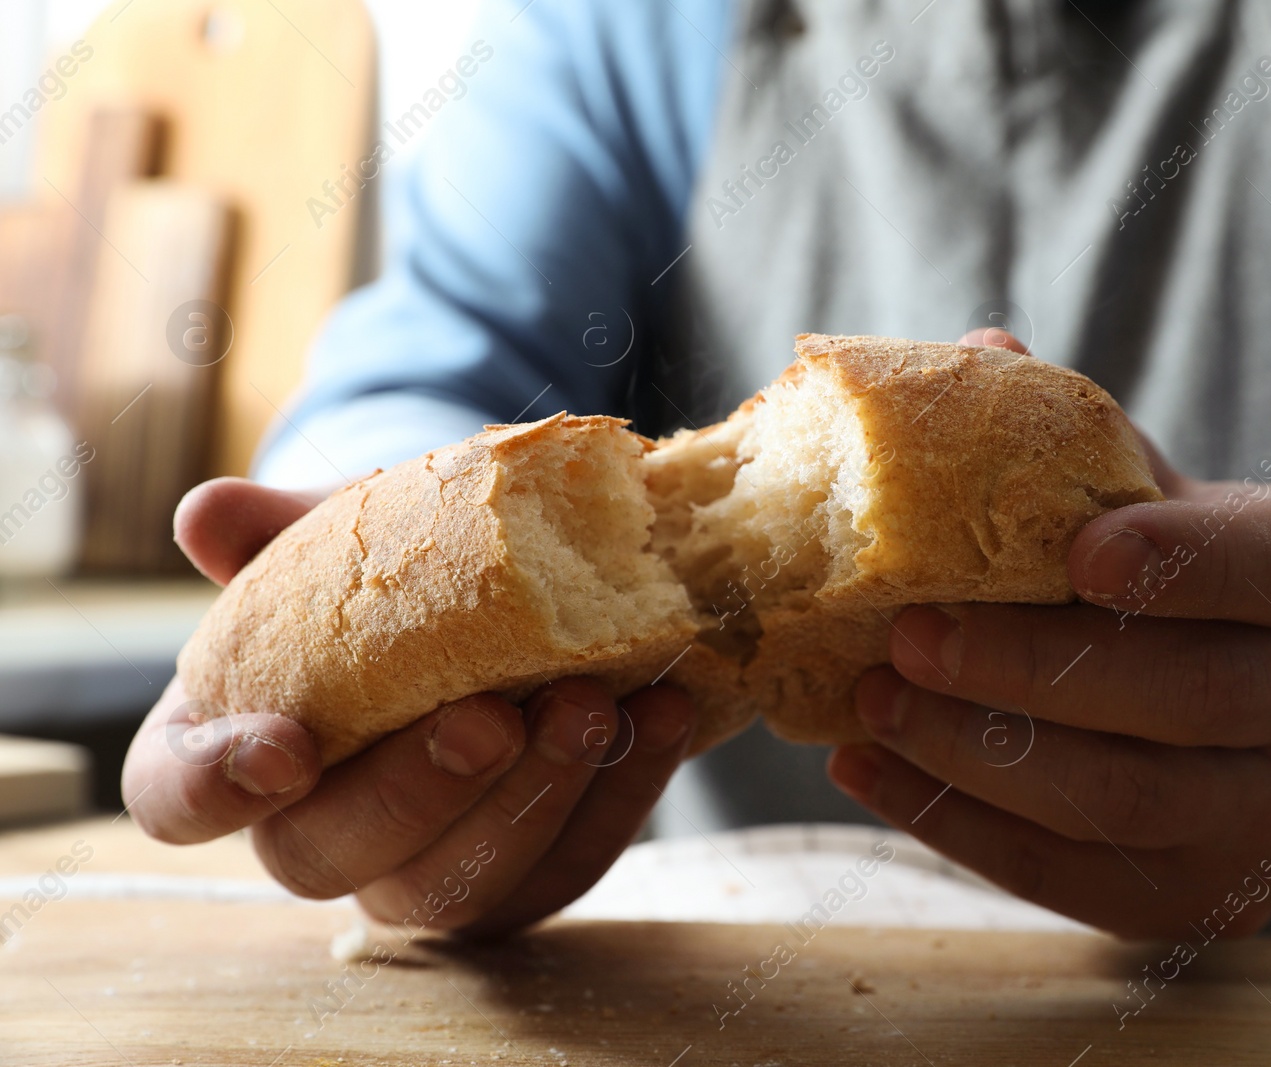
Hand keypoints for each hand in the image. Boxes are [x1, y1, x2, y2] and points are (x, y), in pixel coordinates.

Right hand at [123, 477, 696, 935]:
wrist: (491, 583)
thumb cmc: (388, 567)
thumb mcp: (338, 532)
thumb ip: (278, 530)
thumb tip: (210, 515)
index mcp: (231, 745)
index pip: (178, 799)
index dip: (216, 786)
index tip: (286, 746)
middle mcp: (313, 830)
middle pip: (330, 857)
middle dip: (419, 790)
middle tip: (491, 713)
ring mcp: (418, 867)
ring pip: (458, 885)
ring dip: (533, 798)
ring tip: (594, 705)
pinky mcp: (519, 877)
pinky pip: (567, 866)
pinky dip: (622, 795)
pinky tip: (663, 713)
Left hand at [831, 332, 1270, 938]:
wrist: (1257, 708)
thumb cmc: (1176, 577)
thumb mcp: (1151, 494)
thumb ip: (1075, 440)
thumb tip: (976, 354)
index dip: (1180, 559)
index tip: (1075, 553)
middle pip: (1186, 696)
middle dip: (1027, 668)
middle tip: (907, 634)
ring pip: (1121, 798)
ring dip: (974, 752)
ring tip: (870, 701)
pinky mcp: (1212, 899)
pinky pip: (1073, 873)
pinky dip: (955, 825)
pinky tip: (870, 772)